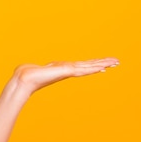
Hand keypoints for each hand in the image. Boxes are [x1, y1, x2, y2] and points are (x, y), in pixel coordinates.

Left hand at [5, 58, 119, 99]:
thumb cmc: (27, 74)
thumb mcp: (35, 69)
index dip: (92, 65)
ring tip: (115, 62)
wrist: (24, 79)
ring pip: (89, 67)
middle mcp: (68, 70)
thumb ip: (34, 69)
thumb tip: (27, 69)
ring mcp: (68, 71)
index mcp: (63, 68)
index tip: (102, 64)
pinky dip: (93, 67)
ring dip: (103, 64)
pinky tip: (102, 67)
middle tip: (116, 62)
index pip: (81, 66)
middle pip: (89, 66)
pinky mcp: (66, 72)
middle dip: (102, 63)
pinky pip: (83, 69)